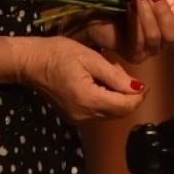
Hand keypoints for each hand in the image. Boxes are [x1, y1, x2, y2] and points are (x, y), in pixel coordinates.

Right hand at [19, 35, 148, 124]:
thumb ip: (116, 77)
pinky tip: (97, 81)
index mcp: (90, 100)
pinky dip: (105, 98)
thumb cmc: (59, 54)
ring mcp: (78, 118)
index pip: (126, 106)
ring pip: (111, 112)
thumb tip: (138, 88)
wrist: (30, 62)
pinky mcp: (74, 116)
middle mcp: (85, 115)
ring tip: (106, 71)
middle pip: (120, 112)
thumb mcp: (91, 59)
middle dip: (128, 94)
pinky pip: (99, 111)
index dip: (139, 95)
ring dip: (117, 95)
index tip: (144, 82)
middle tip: (118, 70)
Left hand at [72, 0, 173, 64]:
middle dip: (162, 13)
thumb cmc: (118, 6)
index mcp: (166, 29)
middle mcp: (160, 43)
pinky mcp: (132, 55)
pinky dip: (136, 23)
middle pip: (171, 36)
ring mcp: (146, 52)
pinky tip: (130, 8)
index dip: (170, 10)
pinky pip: (138, 42)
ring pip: (154, 37)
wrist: (94, 17)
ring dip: (146, 15)